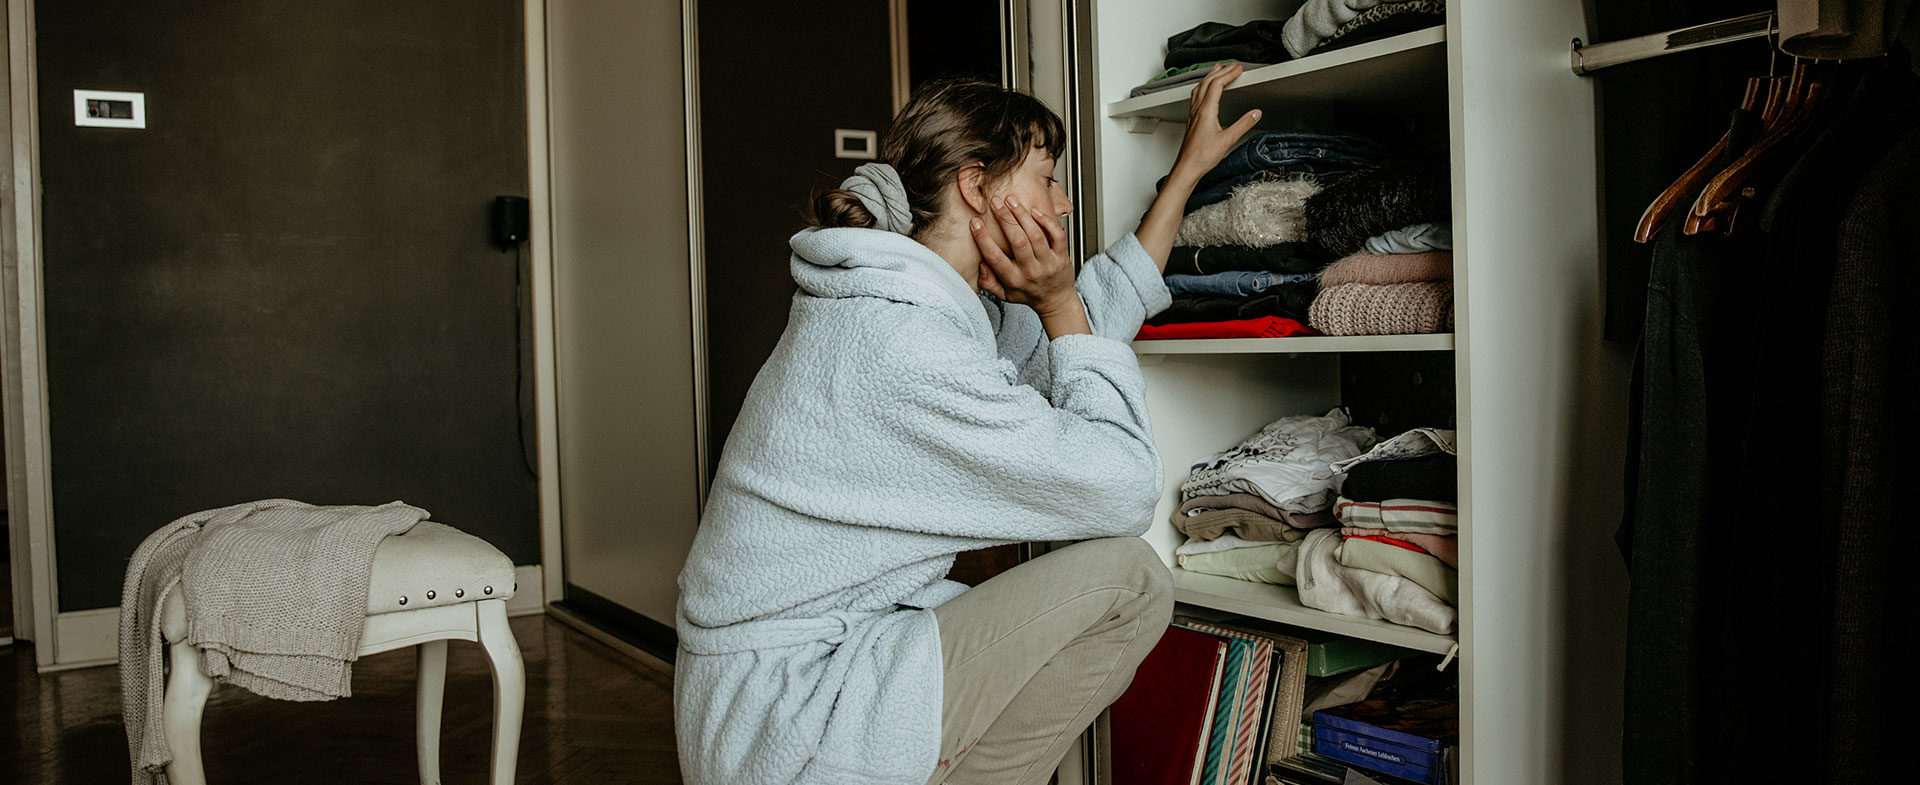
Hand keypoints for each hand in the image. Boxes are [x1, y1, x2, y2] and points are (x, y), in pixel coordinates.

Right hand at [971, 195, 1075, 315]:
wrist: (1056, 300)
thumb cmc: (1028, 294)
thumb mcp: (1004, 295)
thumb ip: (989, 283)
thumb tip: (981, 266)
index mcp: (1014, 280)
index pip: (996, 258)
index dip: (984, 239)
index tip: (976, 222)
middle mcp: (1031, 271)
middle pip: (1018, 241)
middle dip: (1005, 219)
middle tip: (995, 202)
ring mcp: (1048, 263)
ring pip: (1036, 235)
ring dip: (1022, 215)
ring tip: (1011, 200)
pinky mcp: (1062, 256)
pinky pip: (1057, 235)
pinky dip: (1046, 221)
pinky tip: (1034, 211)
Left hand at [1169, 63, 1261, 186]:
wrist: (1187, 168)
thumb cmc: (1202, 157)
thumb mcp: (1228, 140)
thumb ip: (1243, 125)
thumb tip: (1255, 113)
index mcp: (1206, 111)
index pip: (1217, 84)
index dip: (1229, 73)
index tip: (1238, 68)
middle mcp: (1197, 110)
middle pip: (1207, 82)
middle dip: (1221, 71)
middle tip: (1232, 65)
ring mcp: (1192, 114)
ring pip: (1199, 88)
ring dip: (1210, 76)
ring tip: (1217, 70)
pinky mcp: (1191, 120)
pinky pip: (1196, 97)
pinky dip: (1203, 87)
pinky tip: (1205, 91)